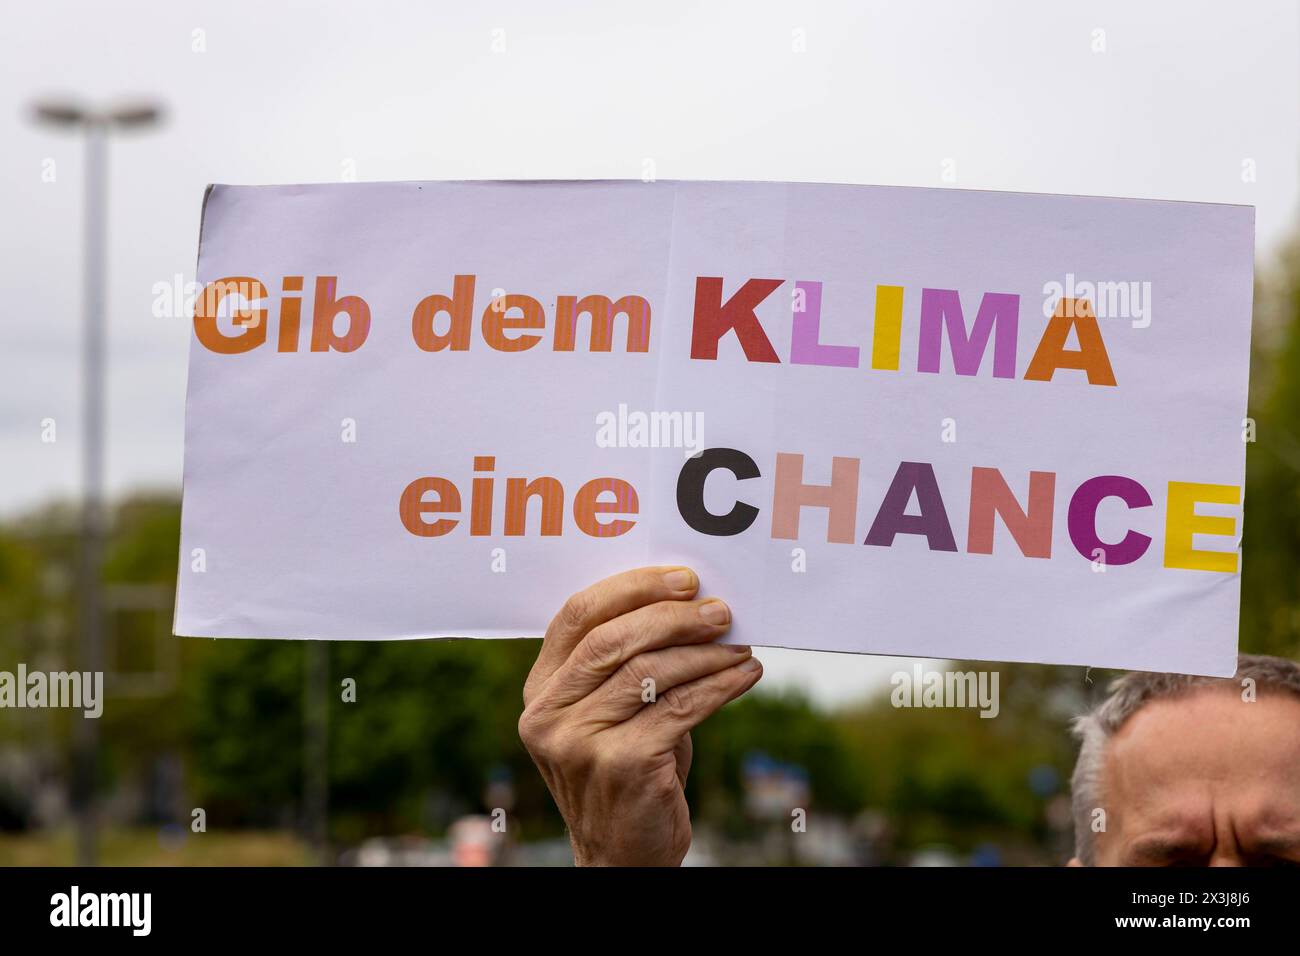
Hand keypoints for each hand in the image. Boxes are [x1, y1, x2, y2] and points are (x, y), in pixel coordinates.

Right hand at [518, 566, 762, 865]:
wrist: (624, 853)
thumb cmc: (627, 768)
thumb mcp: (611, 712)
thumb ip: (626, 661)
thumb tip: (689, 601)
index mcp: (540, 690)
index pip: (578, 615)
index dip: (632, 587)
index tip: (683, 579)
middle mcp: (548, 714)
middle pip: (613, 639)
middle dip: (674, 616)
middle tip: (720, 610)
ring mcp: (579, 742)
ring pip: (650, 672)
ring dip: (705, 653)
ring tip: (740, 645)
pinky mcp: (621, 764)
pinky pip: (680, 708)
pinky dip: (720, 686)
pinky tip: (745, 676)